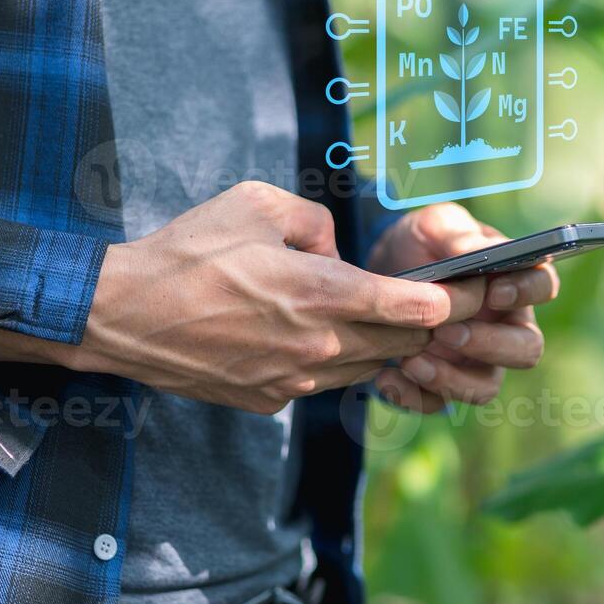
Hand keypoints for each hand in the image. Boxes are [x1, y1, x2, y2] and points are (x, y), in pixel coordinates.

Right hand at [69, 182, 484, 413]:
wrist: (123, 316)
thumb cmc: (189, 251)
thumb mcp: (257, 203)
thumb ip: (315, 222)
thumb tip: (335, 251)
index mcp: (323, 294)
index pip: (417, 308)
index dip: (457, 298)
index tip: (479, 287)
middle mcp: (318, 347)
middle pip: (403, 345)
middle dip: (432, 325)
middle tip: (448, 302)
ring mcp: (294, 382)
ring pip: (367, 368)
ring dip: (387, 346)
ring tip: (392, 318)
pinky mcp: (269, 400)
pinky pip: (322, 382)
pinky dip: (337, 361)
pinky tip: (322, 337)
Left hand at [367, 204, 558, 411]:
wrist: (379, 270)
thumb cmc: (422, 243)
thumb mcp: (435, 226)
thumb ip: (459, 236)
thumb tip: (484, 253)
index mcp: (513, 281)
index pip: (543, 286)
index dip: (527, 292)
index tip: (495, 291)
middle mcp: (504, 327)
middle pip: (526, 350)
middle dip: (490, 346)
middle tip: (445, 332)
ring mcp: (475, 360)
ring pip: (485, 387)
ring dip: (452, 379)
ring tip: (411, 360)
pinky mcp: (442, 383)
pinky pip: (438, 403)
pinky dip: (414, 396)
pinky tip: (388, 377)